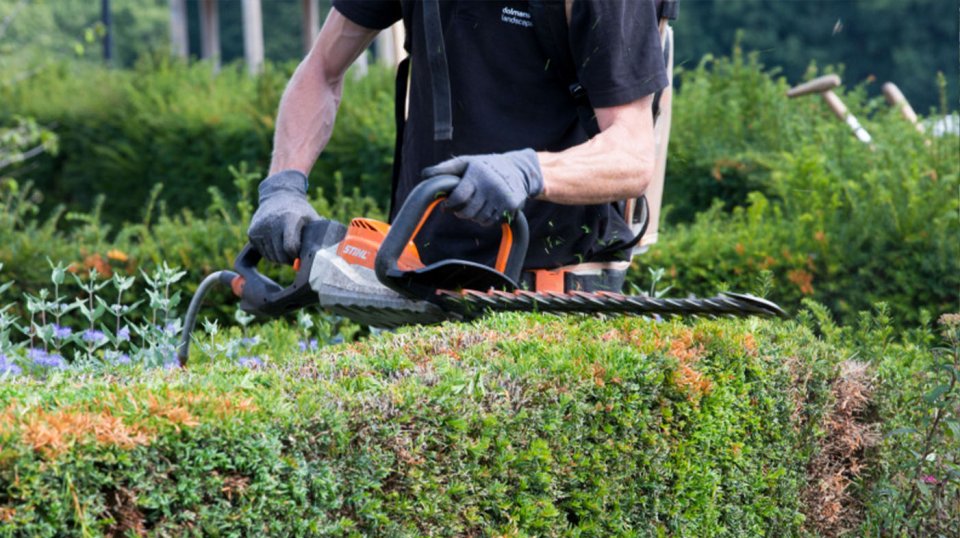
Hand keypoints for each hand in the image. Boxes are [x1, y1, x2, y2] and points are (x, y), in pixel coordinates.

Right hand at [247, 170, 319, 263]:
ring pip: (270, 257)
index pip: (290, 248)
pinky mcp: (251, 232)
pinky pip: (262, 252)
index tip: (300, 254)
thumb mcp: (312, 218)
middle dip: (289, 260)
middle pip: (280, 255)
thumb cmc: (300, 210)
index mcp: (289, 219)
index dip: (296, 255)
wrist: (279, 195)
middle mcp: (271, 223)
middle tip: (295, 256)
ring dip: (280, 258)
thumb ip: (319, 236)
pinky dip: (270, 253)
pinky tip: (276, 244)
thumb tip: (327, 257)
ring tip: (286, 249)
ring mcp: (259, 228)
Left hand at [422, 148, 543, 226]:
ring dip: (474, 216)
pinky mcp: (512, 205)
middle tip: (461, 207)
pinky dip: (486, 219)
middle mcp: (491, 185)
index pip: (458, 198)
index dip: (449, 205)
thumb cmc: (484, 166)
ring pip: (479, 219)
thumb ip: (445, 168)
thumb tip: (424, 175)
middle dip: (461, 212)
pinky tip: (488, 208)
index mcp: (477, 174)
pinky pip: (491, 222)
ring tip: (477, 205)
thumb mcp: (466, 162)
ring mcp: (502, 196)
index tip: (447, 206)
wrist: (517, 169)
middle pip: (468, 212)